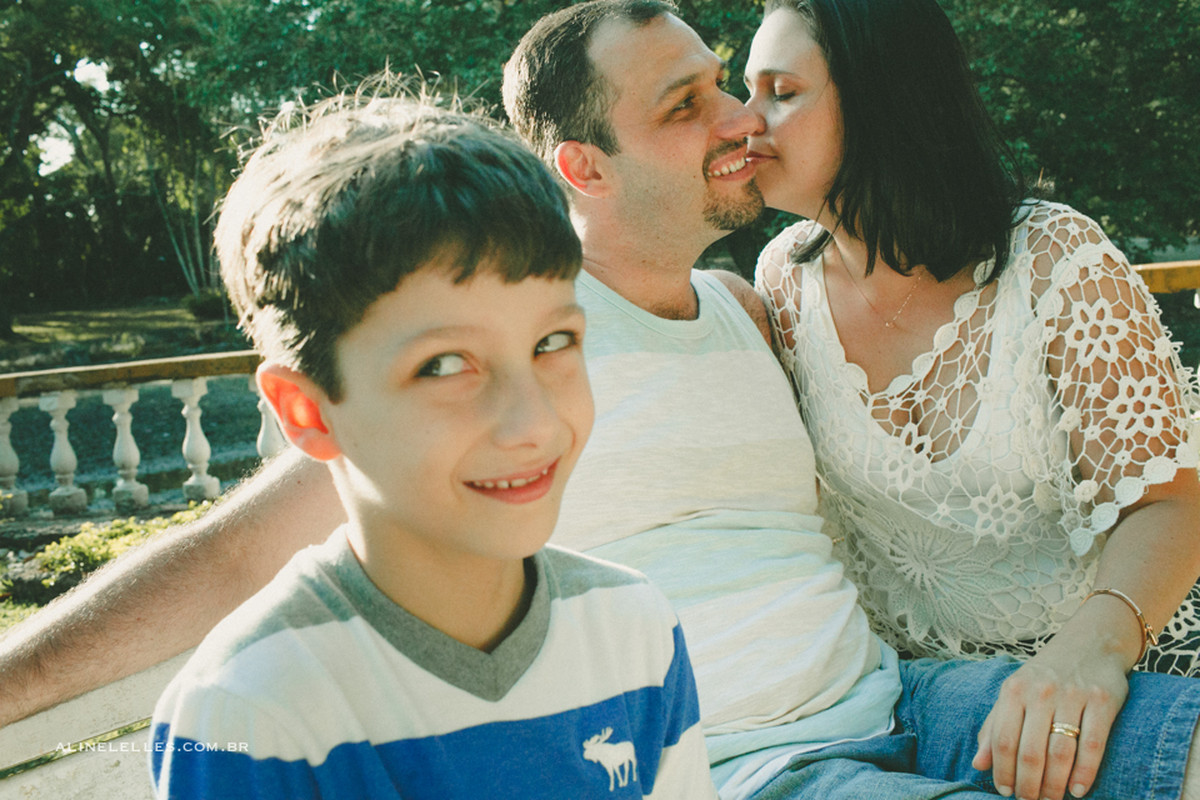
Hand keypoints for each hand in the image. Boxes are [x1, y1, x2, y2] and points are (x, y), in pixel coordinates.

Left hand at [971, 641, 1128, 799]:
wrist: (1090, 642)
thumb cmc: (1046, 675)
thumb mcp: (1014, 693)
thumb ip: (994, 727)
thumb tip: (978, 764)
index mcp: (1014, 690)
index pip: (1002, 739)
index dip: (1002, 770)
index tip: (1005, 790)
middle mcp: (1041, 691)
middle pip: (1031, 750)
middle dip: (1028, 784)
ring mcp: (1073, 695)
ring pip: (1060, 751)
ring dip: (1054, 783)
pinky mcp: (1103, 700)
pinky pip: (1093, 744)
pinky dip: (1085, 772)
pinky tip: (1077, 790)